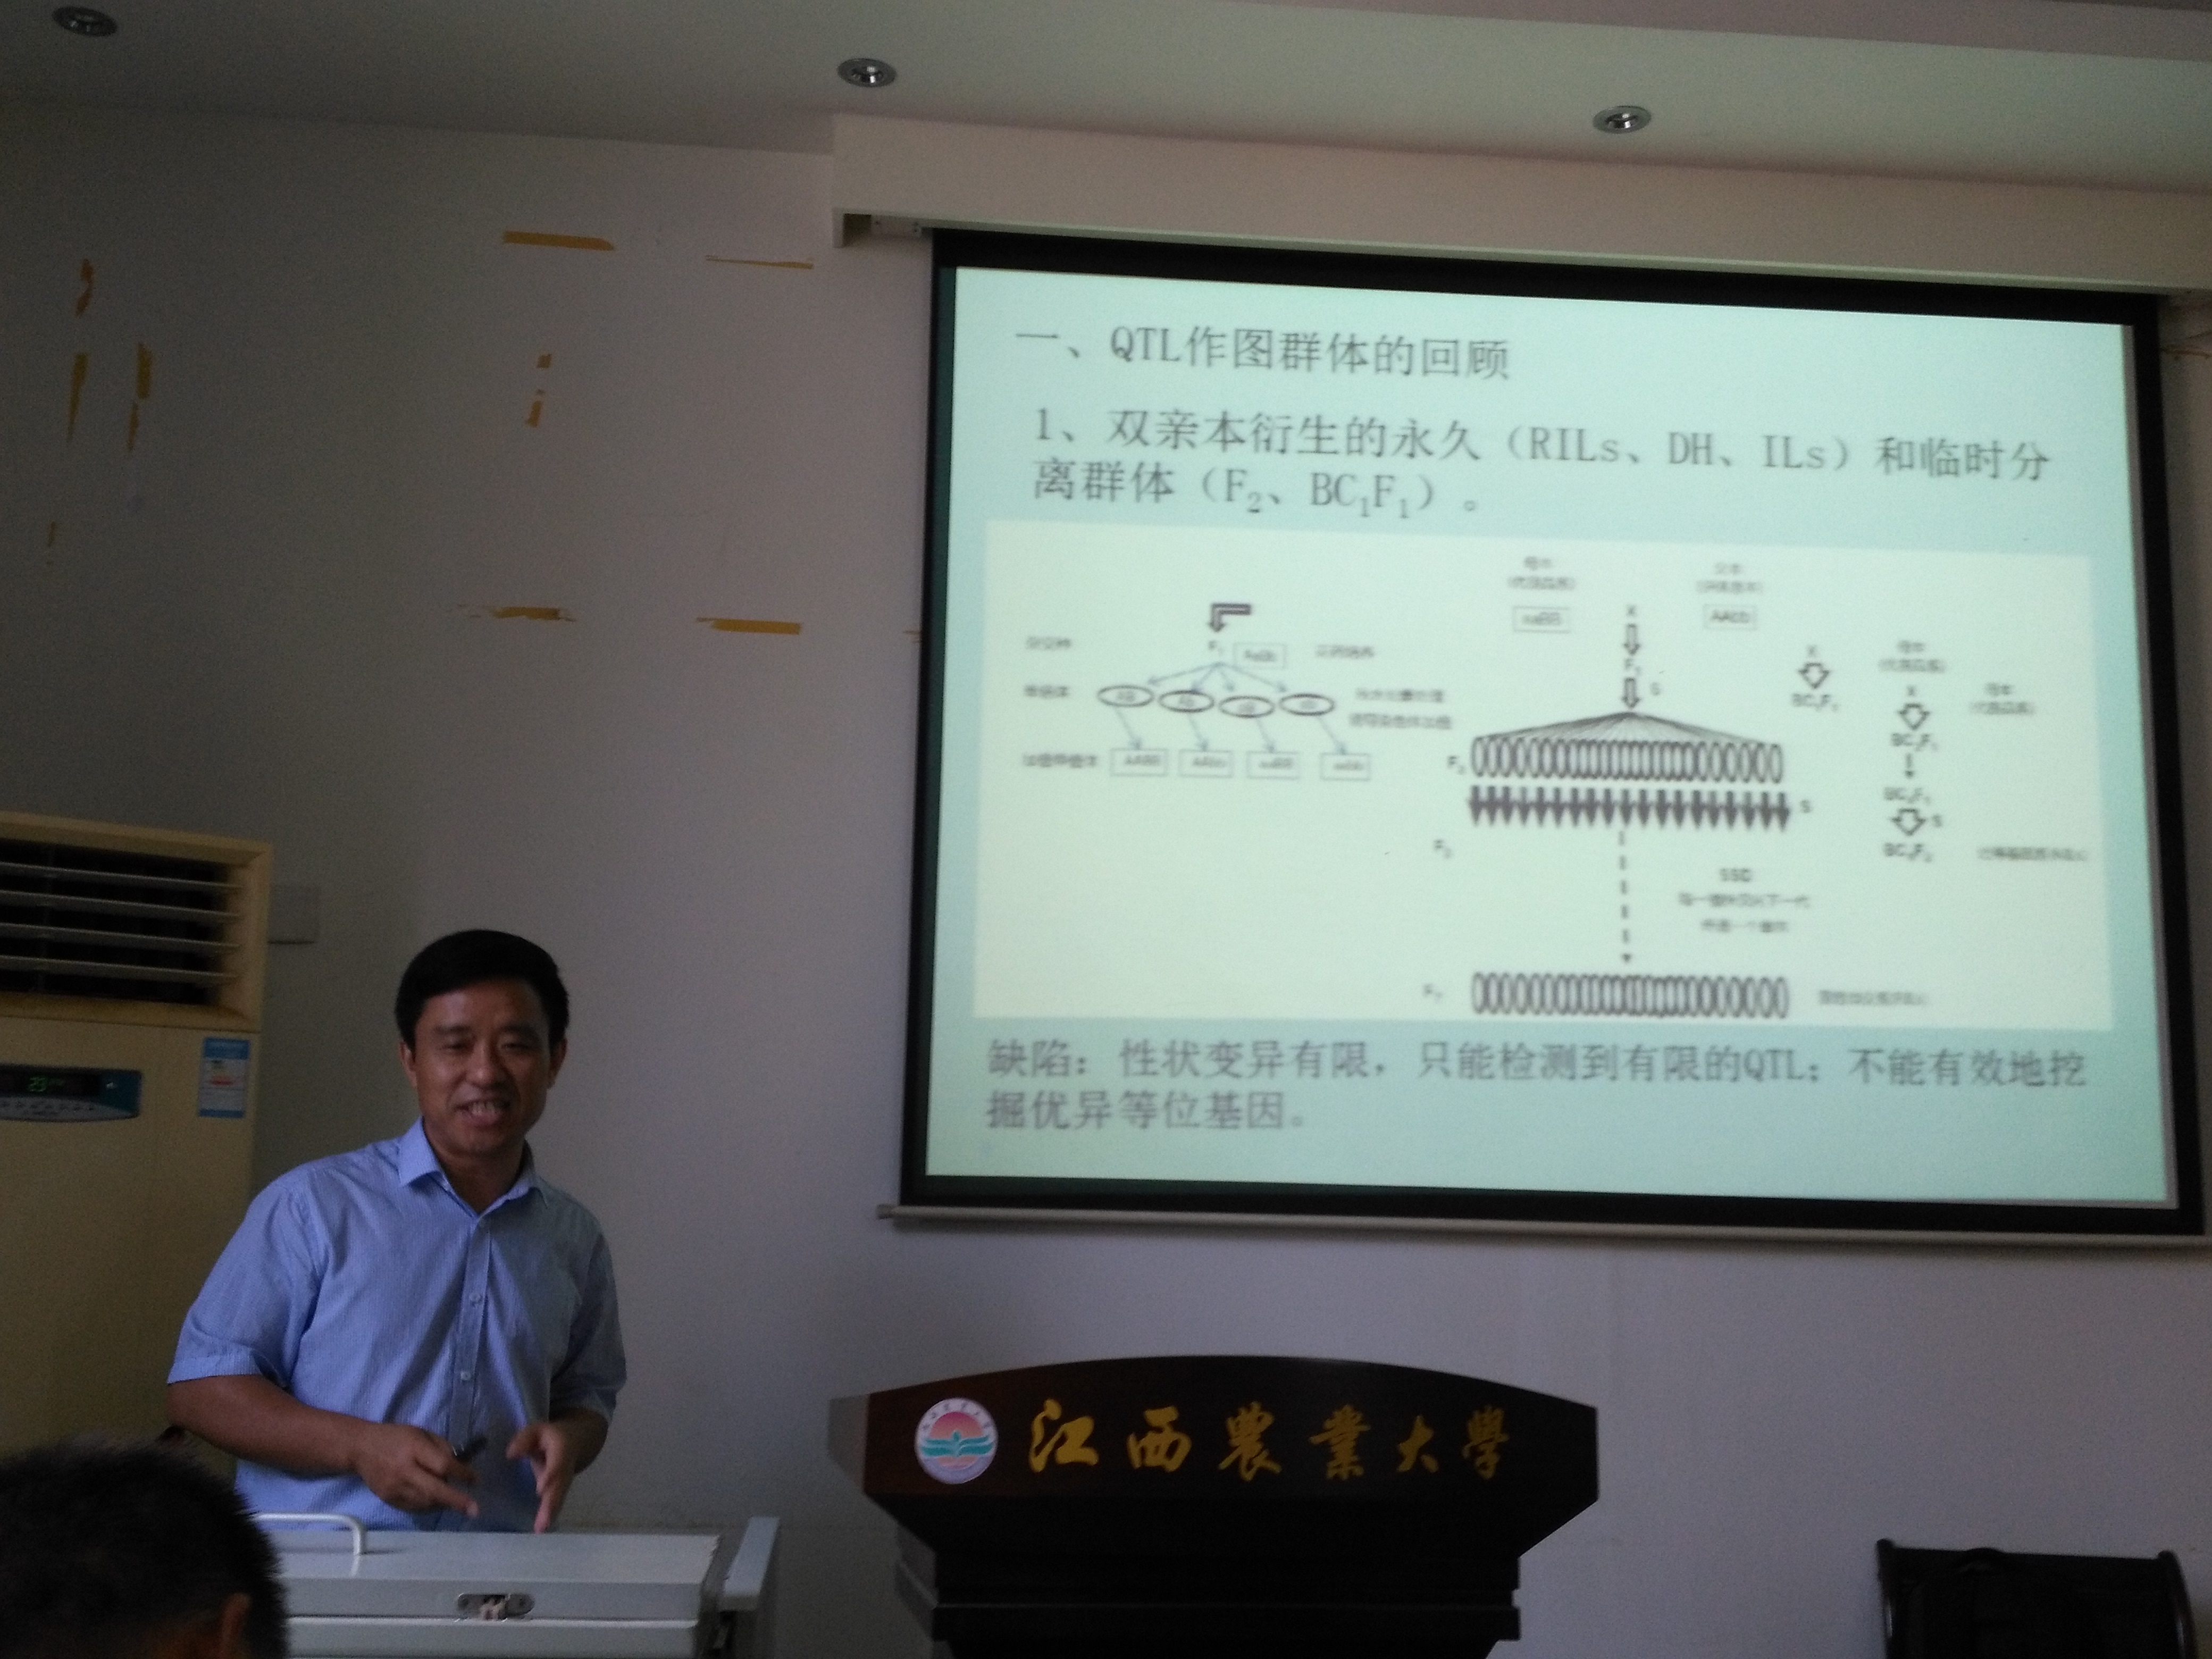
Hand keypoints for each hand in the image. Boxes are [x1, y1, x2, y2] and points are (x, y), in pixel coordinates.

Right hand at [348, 1421, 478, 1516]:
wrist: (360, 1449)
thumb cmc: (395, 1437)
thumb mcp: (421, 1433)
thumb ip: (442, 1448)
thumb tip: (461, 1466)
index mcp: (413, 1449)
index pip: (442, 1465)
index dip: (461, 1473)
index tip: (475, 1480)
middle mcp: (403, 1471)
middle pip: (434, 1490)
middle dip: (456, 1501)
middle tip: (474, 1510)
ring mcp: (394, 1488)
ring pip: (425, 1502)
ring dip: (444, 1503)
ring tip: (455, 1500)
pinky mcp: (388, 1500)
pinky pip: (414, 1508)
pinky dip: (429, 1506)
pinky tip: (437, 1502)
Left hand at [507, 1419, 583, 1533]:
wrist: (579, 1440)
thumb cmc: (552, 1436)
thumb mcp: (538, 1430)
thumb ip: (524, 1439)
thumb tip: (511, 1454)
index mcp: (562, 1450)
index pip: (557, 1464)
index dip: (550, 1476)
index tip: (541, 1489)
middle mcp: (565, 1468)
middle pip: (559, 1487)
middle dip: (551, 1504)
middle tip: (543, 1522)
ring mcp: (564, 1481)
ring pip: (558, 1498)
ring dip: (550, 1513)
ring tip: (541, 1528)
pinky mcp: (560, 1490)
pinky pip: (555, 1502)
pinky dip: (549, 1515)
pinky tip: (540, 1527)